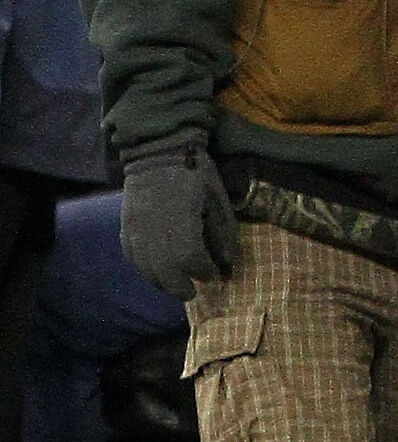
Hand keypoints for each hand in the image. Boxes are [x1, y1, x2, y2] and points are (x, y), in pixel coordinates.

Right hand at [121, 141, 238, 300]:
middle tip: (193, 292)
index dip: (204, 272)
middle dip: (181, 287)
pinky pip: (132, 256)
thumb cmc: (194, 171)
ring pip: (146, 269)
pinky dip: (144, 269)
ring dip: (161, 283)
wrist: (158, 150)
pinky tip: (155, 272)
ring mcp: (136, 229)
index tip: (214, 275)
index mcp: (182, 222)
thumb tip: (228, 262)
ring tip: (175, 286)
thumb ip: (224, 231)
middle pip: (166, 274)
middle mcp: (156, 231)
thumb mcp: (217, 198)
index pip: (192, 260)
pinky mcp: (125, 226)